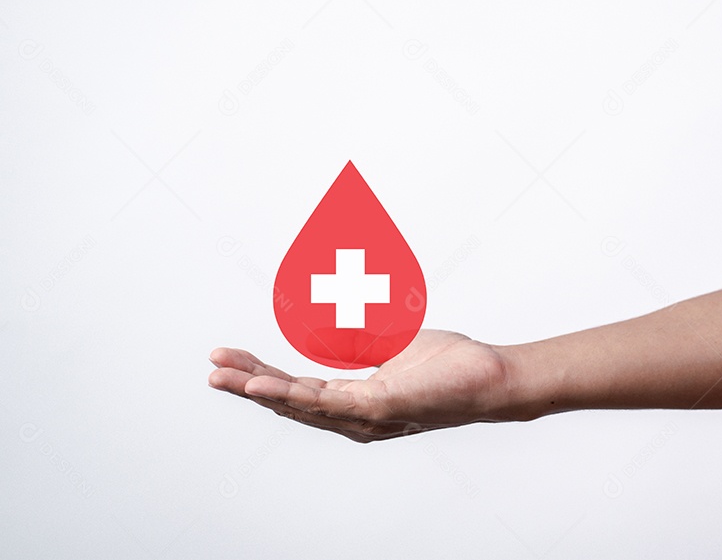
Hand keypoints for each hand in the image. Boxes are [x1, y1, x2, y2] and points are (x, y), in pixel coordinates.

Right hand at [208, 330, 515, 441]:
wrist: (490, 376)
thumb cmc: (448, 365)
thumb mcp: (389, 342)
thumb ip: (353, 337)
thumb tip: (317, 324)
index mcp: (353, 400)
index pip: (295, 387)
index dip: (260, 372)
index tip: (228, 356)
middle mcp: (353, 416)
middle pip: (288, 401)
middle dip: (247, 382)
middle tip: (212, 367)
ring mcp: (365, 416)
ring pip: (300, 405)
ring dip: (259, 389)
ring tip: (224, 376)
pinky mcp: (380, 409)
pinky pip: (327, 403)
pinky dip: (291, 395)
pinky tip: (264, 386)